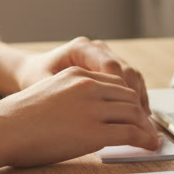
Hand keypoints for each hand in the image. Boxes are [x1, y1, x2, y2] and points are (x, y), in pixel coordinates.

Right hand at [0, 66, 160, 167]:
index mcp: (75, 75)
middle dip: (142, 113)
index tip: (135, 113)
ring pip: (133, 113)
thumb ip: (68, 99)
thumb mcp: (45, 95)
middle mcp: (87, 86)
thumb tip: (79, 116)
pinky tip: (150, 146)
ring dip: (147, 127)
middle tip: (149, 128)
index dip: (129, 100)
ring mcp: (92, 108)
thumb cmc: (15, 120)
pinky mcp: (94, 132)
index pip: (115, 84)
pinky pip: (130, 133)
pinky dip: (145, 139)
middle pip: (128, 96)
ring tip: (152, 138)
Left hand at [16, 36, 150, 113]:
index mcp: (80, 48)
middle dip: (135, 99)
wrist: (30, 72)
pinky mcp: (109, 68)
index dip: (124, 92)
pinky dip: (135, 99)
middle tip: (142, 124)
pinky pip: (129, 81)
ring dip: (139, 100)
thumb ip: (68, 99)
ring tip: (143, 125)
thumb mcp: (45, 89)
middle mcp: (95, 49)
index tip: (129, 116)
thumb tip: (94, 117)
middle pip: (126, 70)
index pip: (111, 67)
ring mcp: (104, 56)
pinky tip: (139, 117)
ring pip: (132, 75)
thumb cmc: (34, 81)